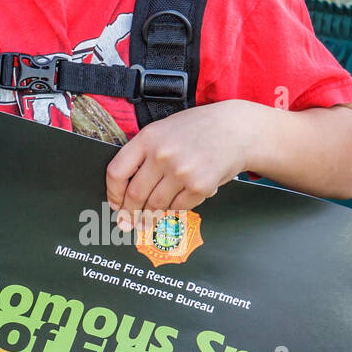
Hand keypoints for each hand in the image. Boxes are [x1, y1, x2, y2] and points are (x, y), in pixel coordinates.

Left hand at [105, 102, 250, 228]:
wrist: (237, 129)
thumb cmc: (199, 129)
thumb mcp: (164, 130)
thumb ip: (144, 153)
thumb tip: (126, 187)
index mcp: (148, 138)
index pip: (117, 172)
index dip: (113, 193)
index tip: (115, 204)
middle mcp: (162, 155)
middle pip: (135, 195)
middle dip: (130, 213)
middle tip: (129, 222)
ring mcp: (181, 171)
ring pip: (156, 205)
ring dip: (150, 217)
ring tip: (148, 221)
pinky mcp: (200, 186)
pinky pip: (178, 207)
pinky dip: (174, 210)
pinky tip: (174, 207)